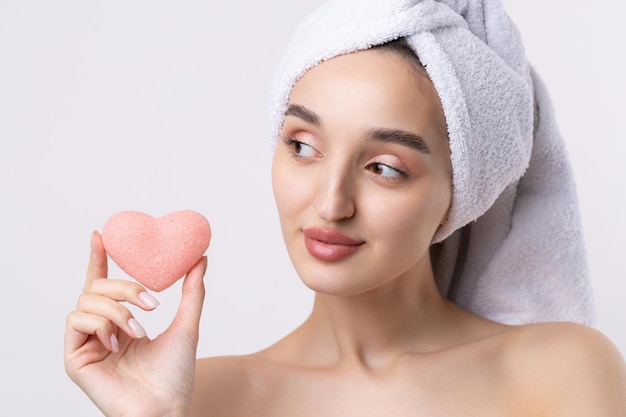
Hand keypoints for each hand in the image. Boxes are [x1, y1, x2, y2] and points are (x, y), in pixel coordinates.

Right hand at [64, 231, 206, 416]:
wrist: (167, 407)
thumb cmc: (176, 375)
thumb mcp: (187, 325)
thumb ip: (192, 292)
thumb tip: (200, 258)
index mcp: (122, 323)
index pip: (104, 284)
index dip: (99, 258)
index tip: (101, 234)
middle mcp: (101, 331)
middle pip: (96, 287)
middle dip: (124, 287)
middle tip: (152, 302)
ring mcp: (87, 344)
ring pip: (87, 301)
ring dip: (118, 309)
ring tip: (140, 330)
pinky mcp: (75, 358)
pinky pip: (76, 321)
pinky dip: (102, 323)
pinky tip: (118, 342)